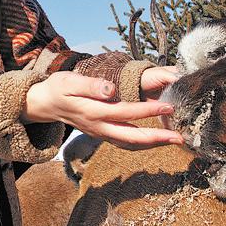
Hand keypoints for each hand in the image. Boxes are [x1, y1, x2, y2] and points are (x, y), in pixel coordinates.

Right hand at [23, 71, 184, 149]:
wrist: (45, 104)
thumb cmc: (59, 88)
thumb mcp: (69, 81)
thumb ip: (91, 85)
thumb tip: (111, 89)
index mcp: (93, 111)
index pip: (125, 112)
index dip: (148, 110)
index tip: (168, 107)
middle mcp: (99, 127)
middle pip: (132, 137)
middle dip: (157, 139)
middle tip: (180, 138)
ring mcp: (101, 133)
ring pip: (130, 144)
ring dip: (153, 144)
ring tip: (175, 140)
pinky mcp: (103, 135)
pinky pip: (125, 143)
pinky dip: (143, 143)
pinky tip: (157, 139)